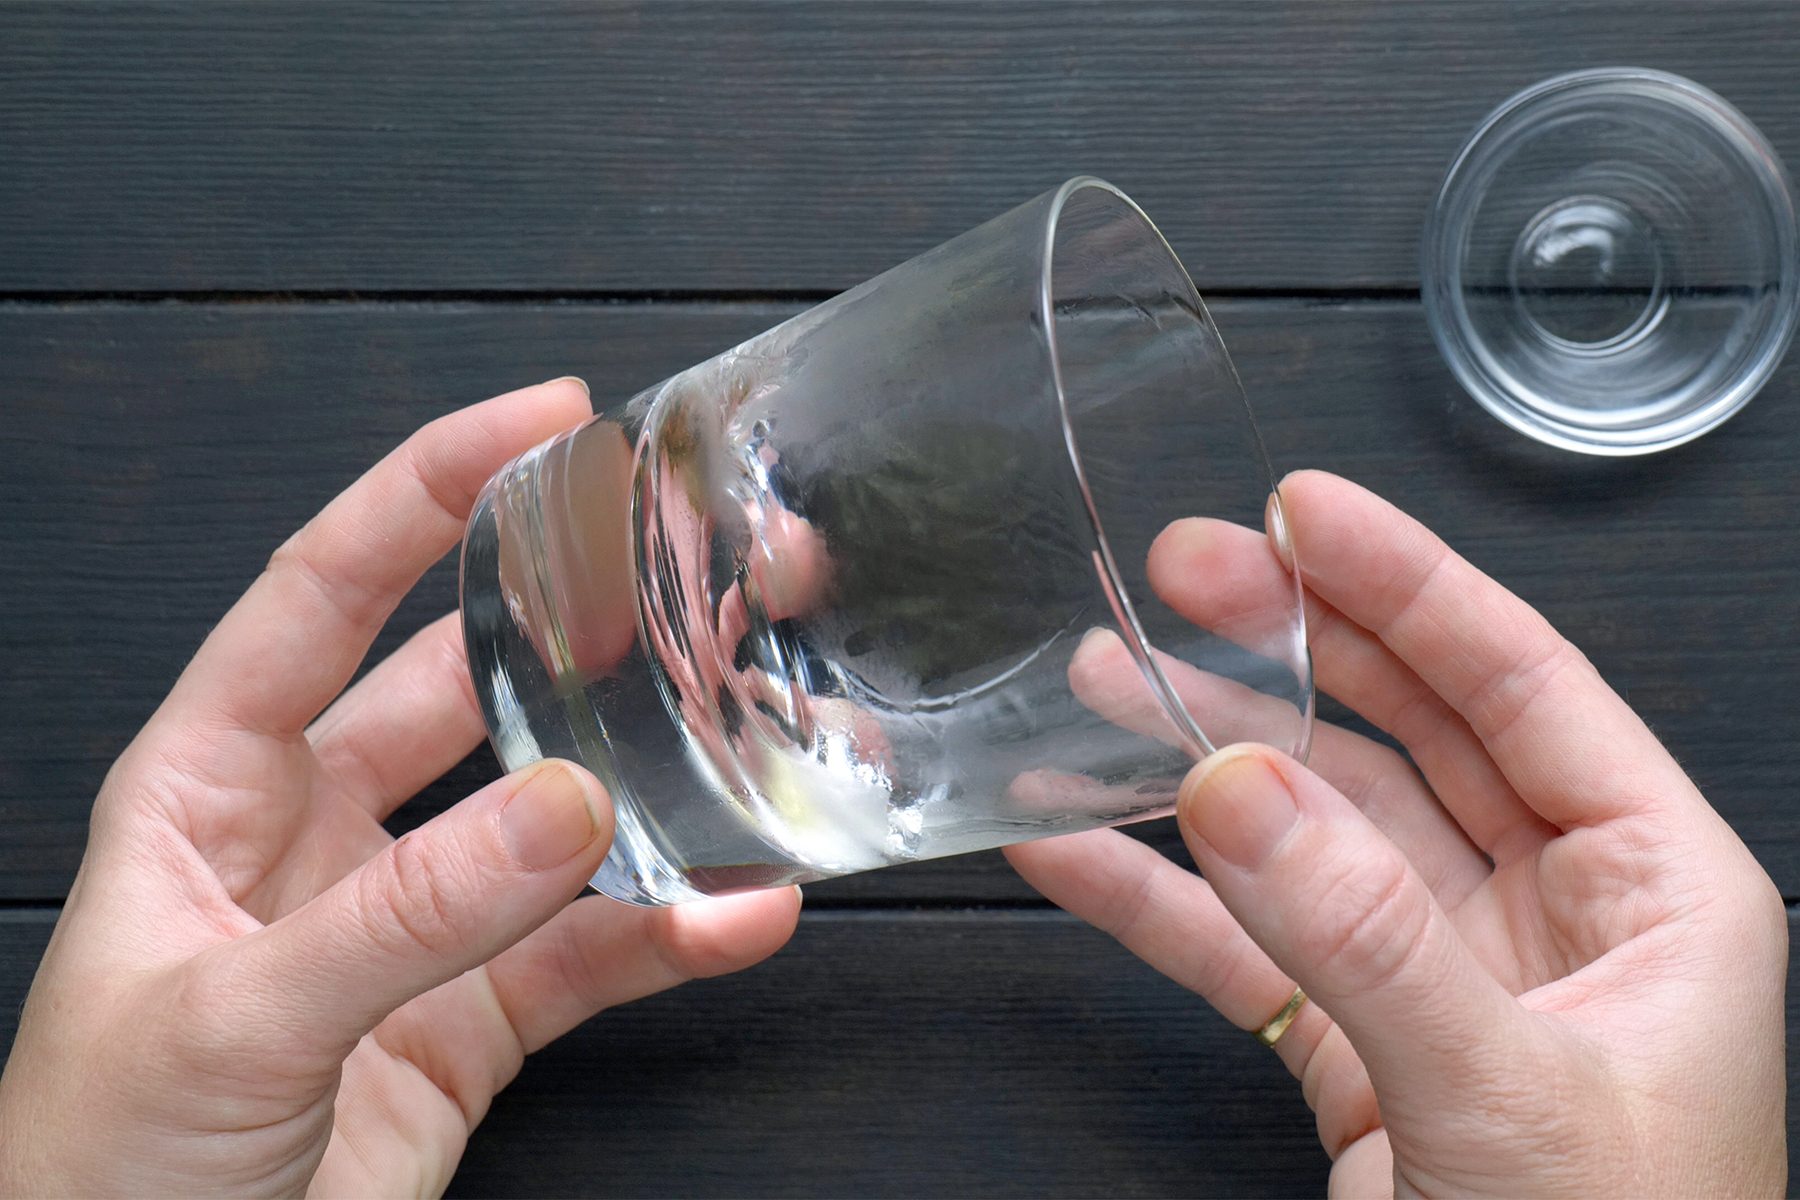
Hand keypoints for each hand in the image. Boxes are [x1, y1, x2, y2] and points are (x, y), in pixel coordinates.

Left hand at [0, 379, 801, 1196]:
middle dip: (565, 629)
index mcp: (213, 786)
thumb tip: (561, 804)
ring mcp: (406, 926)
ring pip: (547, 823)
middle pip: (461, 689)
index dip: (424, 495)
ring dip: (644, 789)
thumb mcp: (229, 1017)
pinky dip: (671, 932)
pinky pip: (590, 953)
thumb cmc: (96, 1170)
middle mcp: (315, 835)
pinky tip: (736, 913)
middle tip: (673, 574)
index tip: (536, 426)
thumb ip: (404, 916)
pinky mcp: (473, 1020)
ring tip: (736, 738)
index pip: (324, 596)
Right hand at [1007, 470, 1786, 1196]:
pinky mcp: (1358, 1056)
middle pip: (1403, 735)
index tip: (1305, 514)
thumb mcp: (1511, 1104)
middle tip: (1182, 578)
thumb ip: (1371, 941)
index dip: (1407, 585)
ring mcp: (1444, 981)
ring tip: (1101, 686)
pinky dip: (1155, 897)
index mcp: (1656, 893)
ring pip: (1307, 832)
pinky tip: (1076, 846)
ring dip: (1199, 760)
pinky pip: (1246, 948)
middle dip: (1286, 648)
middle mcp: (1552, 919)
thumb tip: (1237, 788)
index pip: (1523, 686)